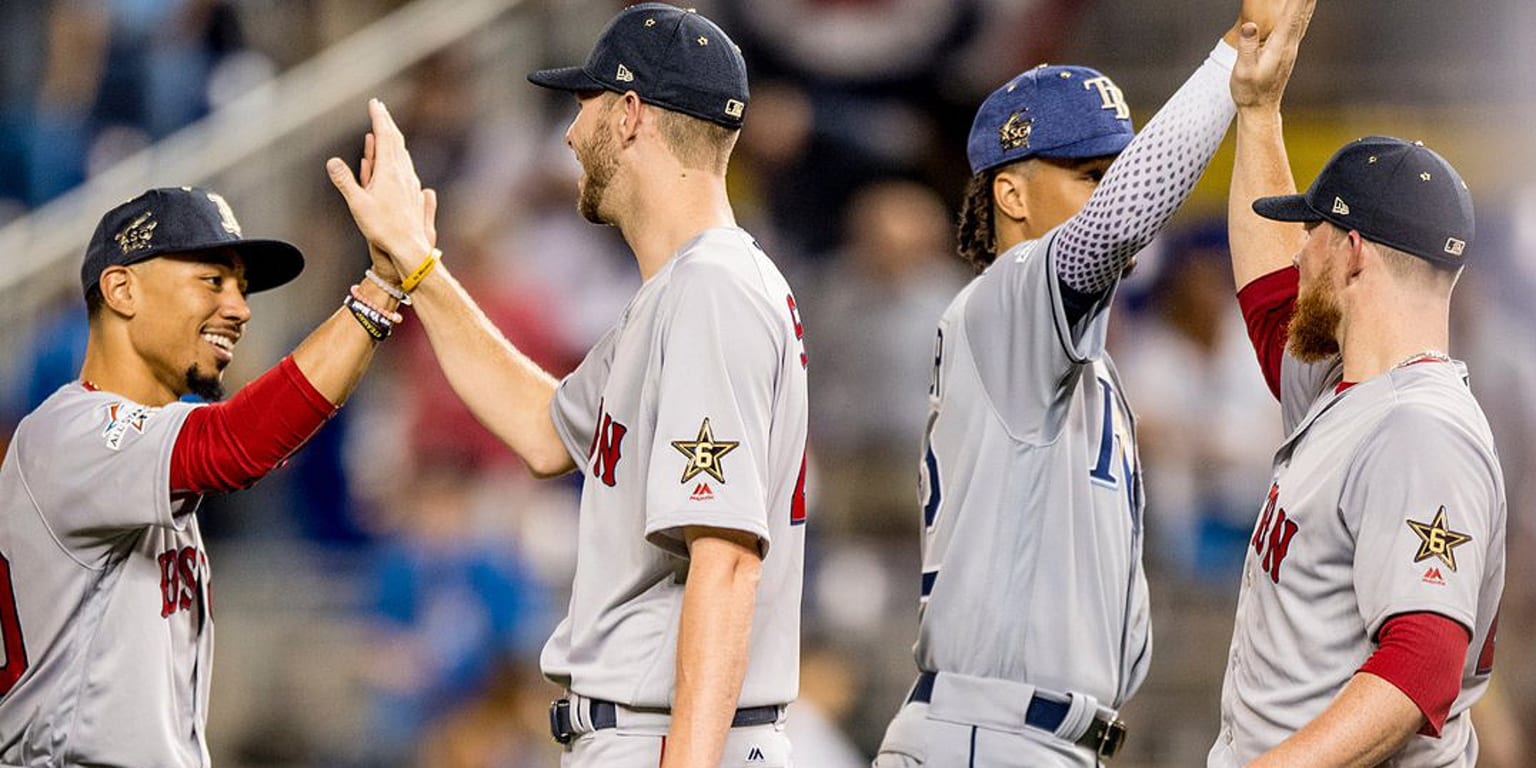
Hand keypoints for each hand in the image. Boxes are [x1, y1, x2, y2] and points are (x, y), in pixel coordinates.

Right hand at [328, 99, 437, 274]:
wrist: (409, 246)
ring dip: (393, 136)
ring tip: (387, 127)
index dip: (378, 118)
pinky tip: (398, 157)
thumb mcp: (357, 204)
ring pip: (402, 152)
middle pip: (395, 140)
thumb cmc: (382, 228)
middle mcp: (403, 172)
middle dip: (386, 121)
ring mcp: (410, 181)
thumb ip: (345, 181)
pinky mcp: (413, 192)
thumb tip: (332, 161)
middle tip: (379, 107)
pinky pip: (405, 165)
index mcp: (389, 171)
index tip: (374, 103)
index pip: (384, 136)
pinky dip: (398, 153)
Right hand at [1230, 0, 1315, 109]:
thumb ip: (1247, 48)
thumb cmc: (1249, 92)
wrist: (1260, 109)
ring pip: (1305, 15)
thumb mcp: (1243, 71)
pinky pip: (1301, 22)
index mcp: (1280, 45)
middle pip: (1303, 10)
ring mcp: (1292, 46)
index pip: (1292, 13)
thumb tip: (1250, 26)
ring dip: (1308, 0)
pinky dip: (1304, 8)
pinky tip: (1306, 4)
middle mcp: (1291, 43)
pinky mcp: (1288, 49)